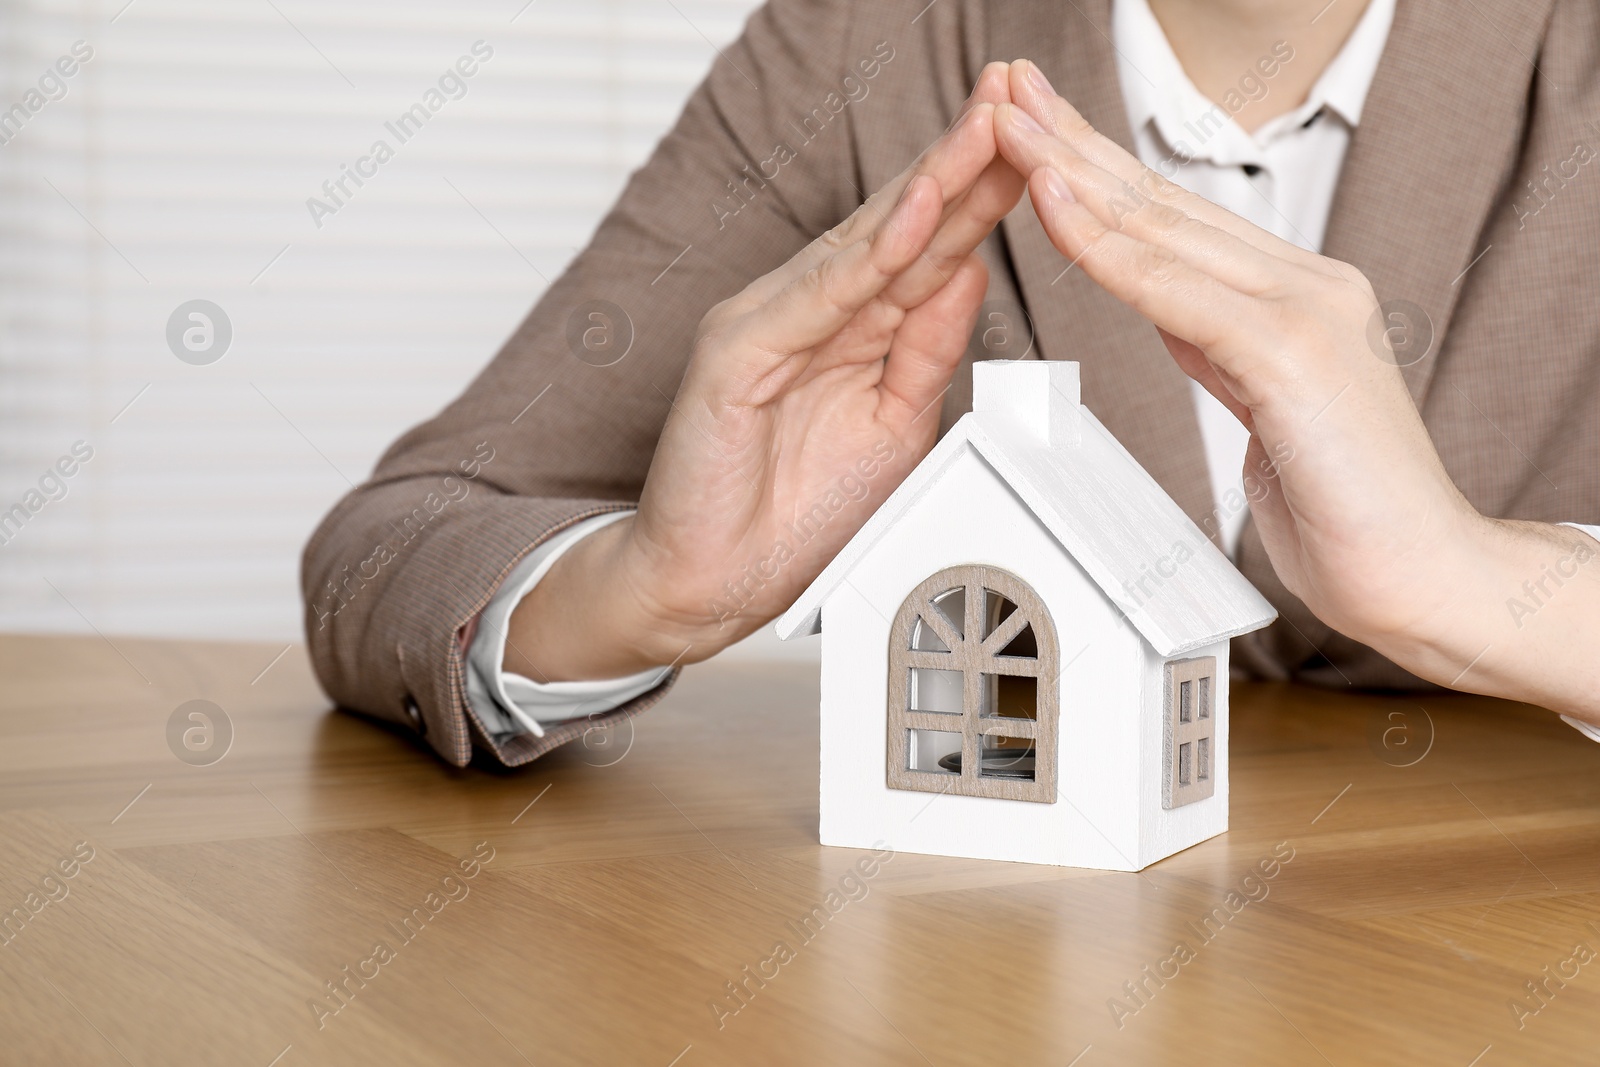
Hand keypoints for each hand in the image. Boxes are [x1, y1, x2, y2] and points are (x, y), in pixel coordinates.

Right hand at [509, 64, 1027, 680]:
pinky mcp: (737, 351)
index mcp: (851, 327)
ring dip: (930, 184)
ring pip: (864, 243)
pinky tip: (914, 216)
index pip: (930, 247)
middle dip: (964, 160)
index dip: (985, 193)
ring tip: (984, 129)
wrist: (709, 581)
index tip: (1042, 146)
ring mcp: (769, 322)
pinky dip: (866, 256)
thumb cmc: (792, 513)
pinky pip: (816, 297)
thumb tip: (970, 274)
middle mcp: (810, 310)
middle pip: (902, 224)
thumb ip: (928, 349)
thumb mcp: (893, 425)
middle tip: (1017, 96)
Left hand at [992, 60, 1599, 720]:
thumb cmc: (1347, 512)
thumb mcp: (1263, 411)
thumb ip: (1221, 349)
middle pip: (1161, 202)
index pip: (1173, 220)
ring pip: (1162, 228)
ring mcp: (1305, 309)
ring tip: (1010, 125)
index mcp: (1291, 296)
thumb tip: (1171, 312)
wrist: (1424, 578)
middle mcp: (1303, 283)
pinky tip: (1056, 204)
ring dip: (1073, 173)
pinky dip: (1107, 247)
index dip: (1099, 172)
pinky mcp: (1295, 352)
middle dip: (1074, 145)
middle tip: (1006, 92)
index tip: (1038, 137)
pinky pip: (1177, 290)